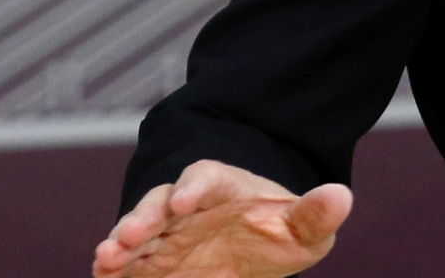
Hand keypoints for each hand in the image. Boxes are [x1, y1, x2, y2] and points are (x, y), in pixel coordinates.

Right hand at [92, 160, 351, 277]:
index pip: (204, 177)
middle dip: (142, 217)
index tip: (186, 200)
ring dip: (118, 244)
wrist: (250, 244)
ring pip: (133, 233)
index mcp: (220, 186)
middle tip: (127, 234)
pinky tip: (104, 276)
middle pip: (157, 203)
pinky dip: (112, 271)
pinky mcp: (145, 263)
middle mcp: (182, 207)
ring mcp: (160, 235)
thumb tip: (341, 195)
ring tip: (106, 258)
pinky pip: (124, 265)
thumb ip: (315, 213)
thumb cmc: (273, 228)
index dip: (193, 186)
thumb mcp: (300, 224)